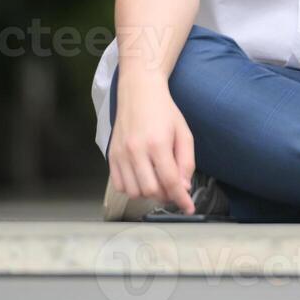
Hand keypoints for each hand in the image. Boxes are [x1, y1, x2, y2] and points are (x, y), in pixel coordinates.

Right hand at [107, 75, 196, 213]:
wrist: (139, 92)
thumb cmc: (164, 111)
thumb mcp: (183, 133)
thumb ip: (186, 162)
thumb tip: (184, 187)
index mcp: (157, 144)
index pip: (170, 181)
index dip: (181, 199)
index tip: (188, 208)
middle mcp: (136, 151)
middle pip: (150, 190)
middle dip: (165, 196)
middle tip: (173, 189)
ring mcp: (121, 154)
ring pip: (133, 192)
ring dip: (148, 193)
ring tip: (158, 182)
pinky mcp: (111, 155)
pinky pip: (119, 185)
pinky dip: (132, 188)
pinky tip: (142, 178)